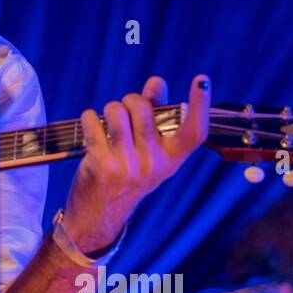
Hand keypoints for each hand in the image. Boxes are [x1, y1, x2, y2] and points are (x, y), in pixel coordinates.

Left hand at [63, 75, 210, 253]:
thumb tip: (156, 82)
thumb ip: (156, 114)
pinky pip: (93, 121)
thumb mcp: (150, 150)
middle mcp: (154, 164)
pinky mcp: (102, 165)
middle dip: (130, 100)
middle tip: (126, 111)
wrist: (101, 212)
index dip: (200, 105)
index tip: (202, 80)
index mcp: (173, 159)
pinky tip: (92, 125)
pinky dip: (90, 117)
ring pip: (116, 111)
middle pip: (142, 108)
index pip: (195, 132)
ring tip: (110, 122)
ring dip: (110, 109)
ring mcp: (128, 165)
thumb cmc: (129, 171)